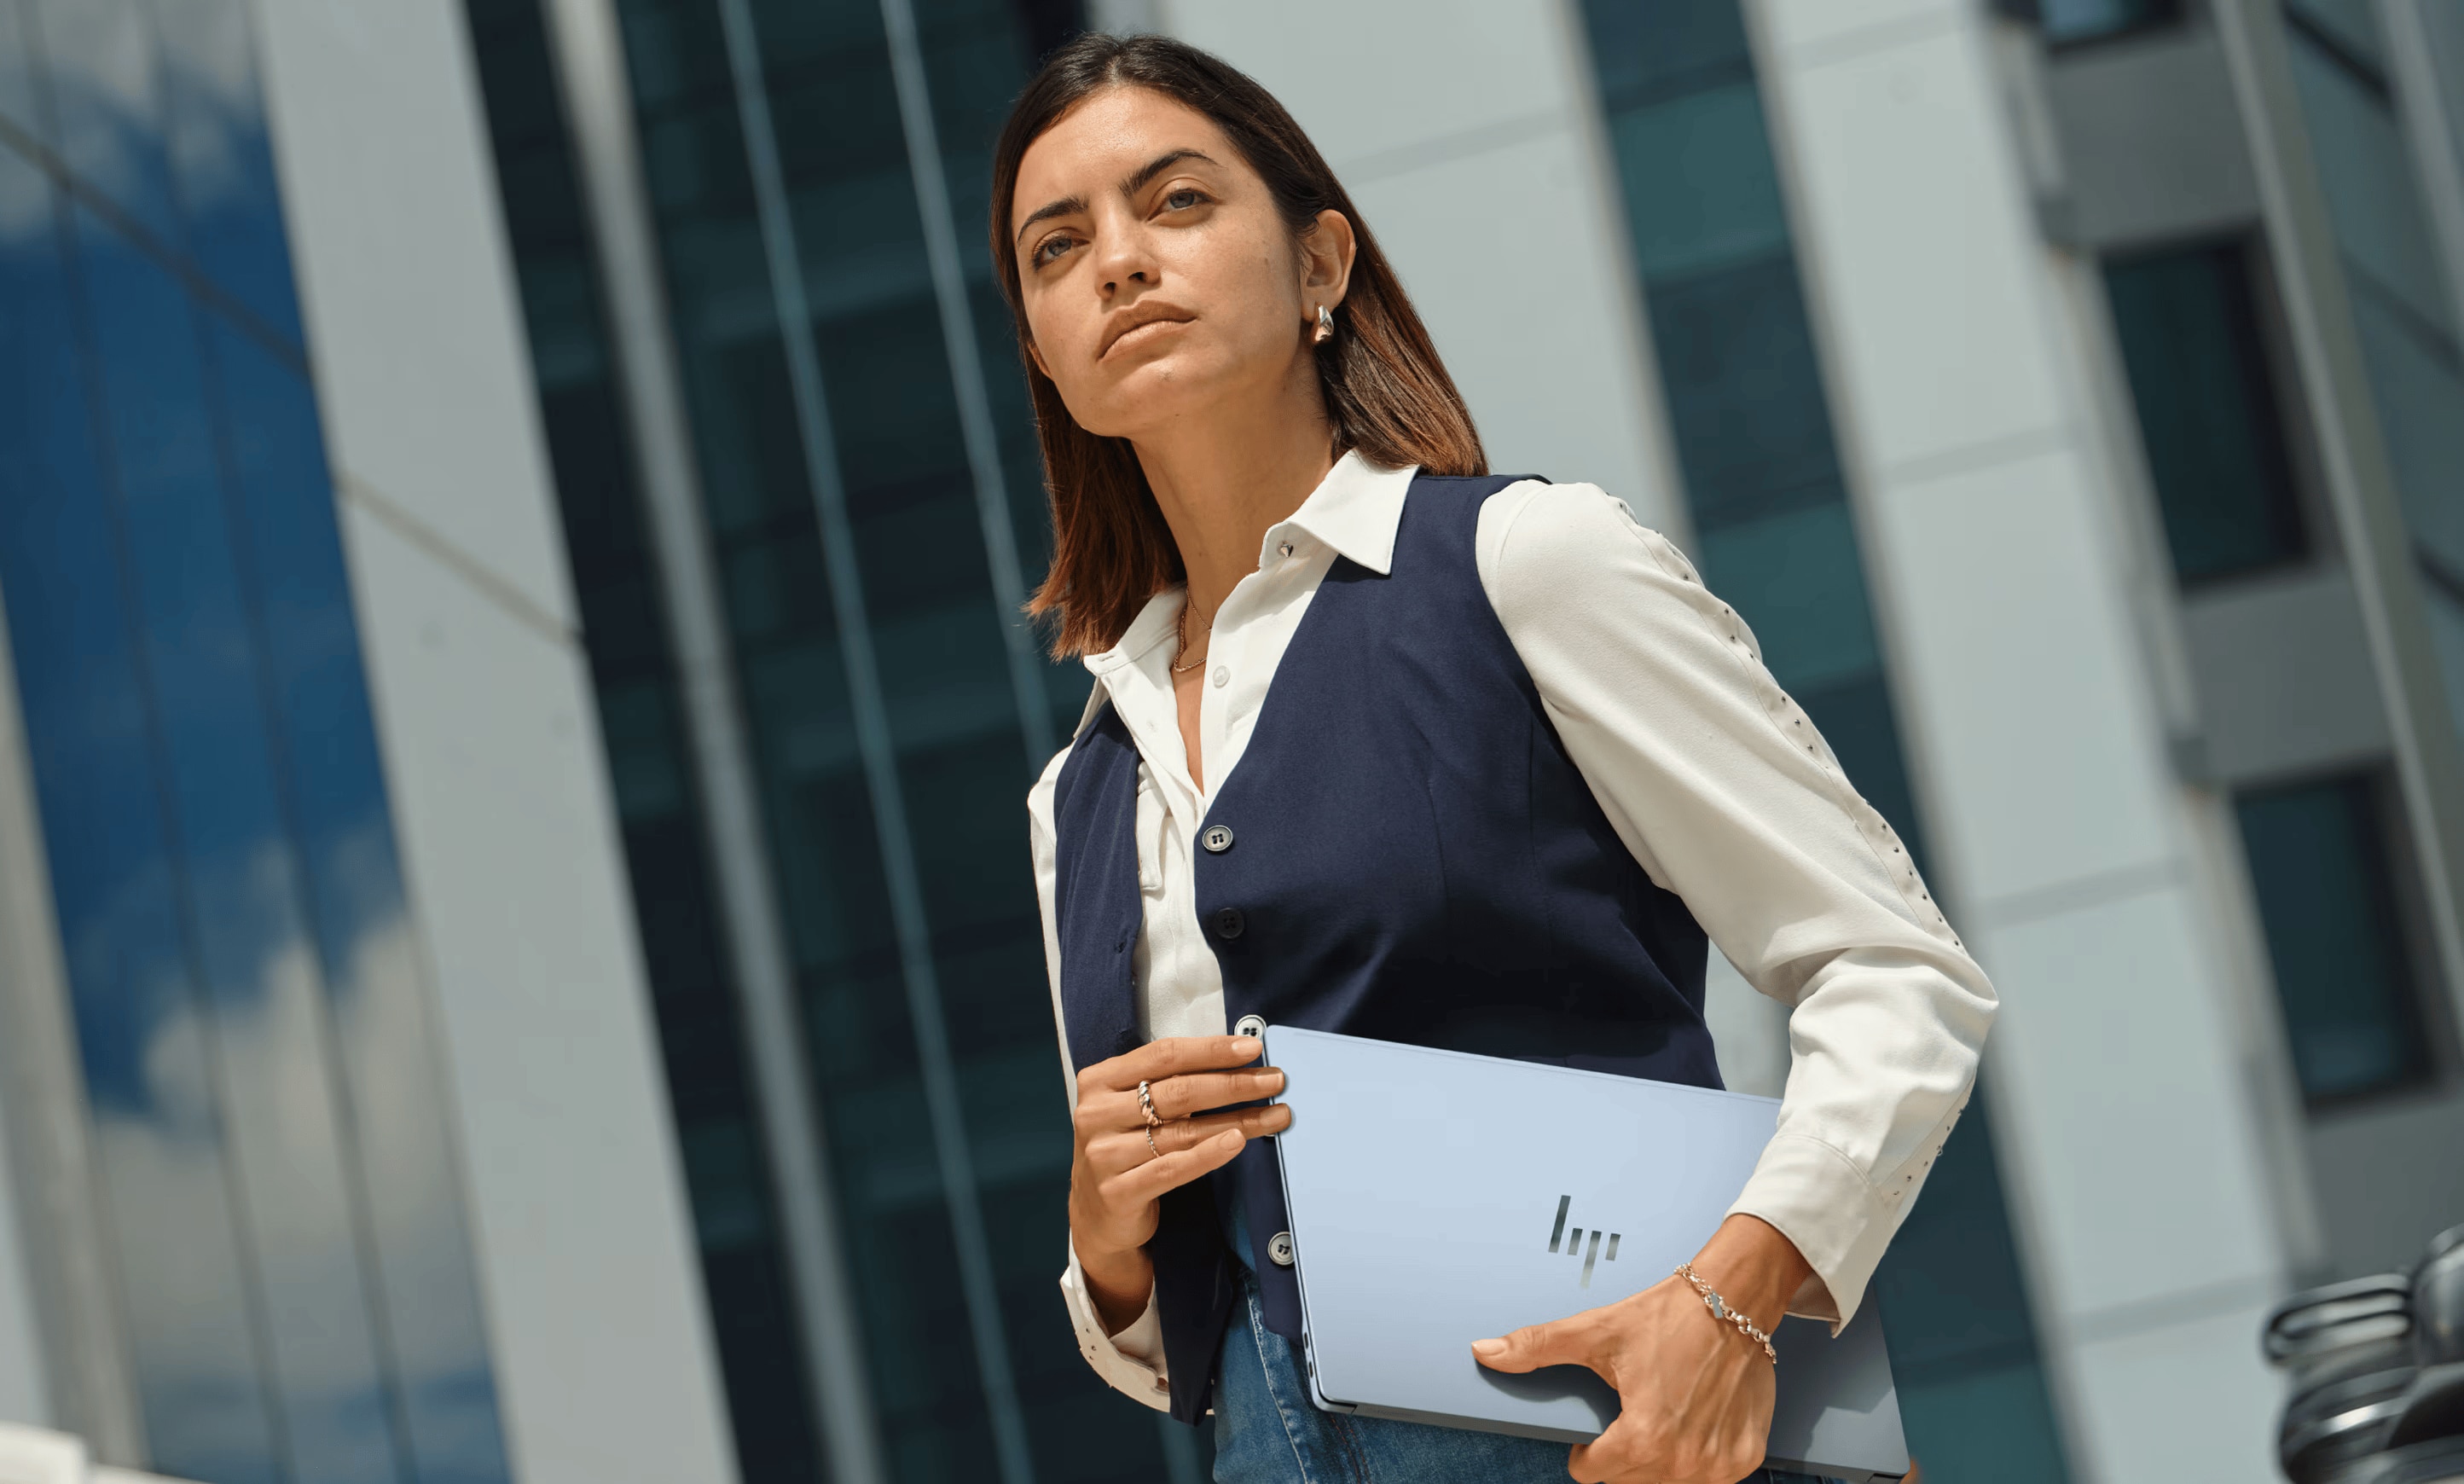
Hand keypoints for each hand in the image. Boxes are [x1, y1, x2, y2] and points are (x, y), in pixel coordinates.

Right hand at [1068, 1034, 1291, 1332]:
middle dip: (1234, 1084)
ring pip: (1183, 1131)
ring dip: (1237, 1120)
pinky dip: (1209, 1154)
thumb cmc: (1125, 1147)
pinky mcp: (1118, 1192)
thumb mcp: (1131, 1107)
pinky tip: (1238, 1142)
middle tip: (1275, 1081)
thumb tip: (1237, 1060)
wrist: (1096, 1214)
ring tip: (1274, 1115)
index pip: (1163, 1055)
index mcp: (1099, 1080)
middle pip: (1178, 1091)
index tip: (1253, 1048)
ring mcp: (1103, 1154)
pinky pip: (1173, 1168)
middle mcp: (1096, 1114)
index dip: (1211, 1050)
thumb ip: (1167, 1083)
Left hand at [1472, 1214, 1812, 1483]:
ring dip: (1658, 1455)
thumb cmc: (1668, 1315)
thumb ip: (1537, 1347)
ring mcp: (1718, 1465)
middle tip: (1629, 1409)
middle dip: (1621, 1452)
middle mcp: (1684, 1462)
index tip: (1593, 1428)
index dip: (1585, 1450)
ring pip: (1666, 1481)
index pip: (1592, 1474)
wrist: (1734, 1299)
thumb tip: (1485, 1352)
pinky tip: (1692, 1417)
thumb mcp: (1595, 1331)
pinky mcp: (1744, 1458)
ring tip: (1660, 1409)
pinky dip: (1696, 1453)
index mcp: (1643, 1439)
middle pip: (1629, 1480)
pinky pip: (1708, 1474)